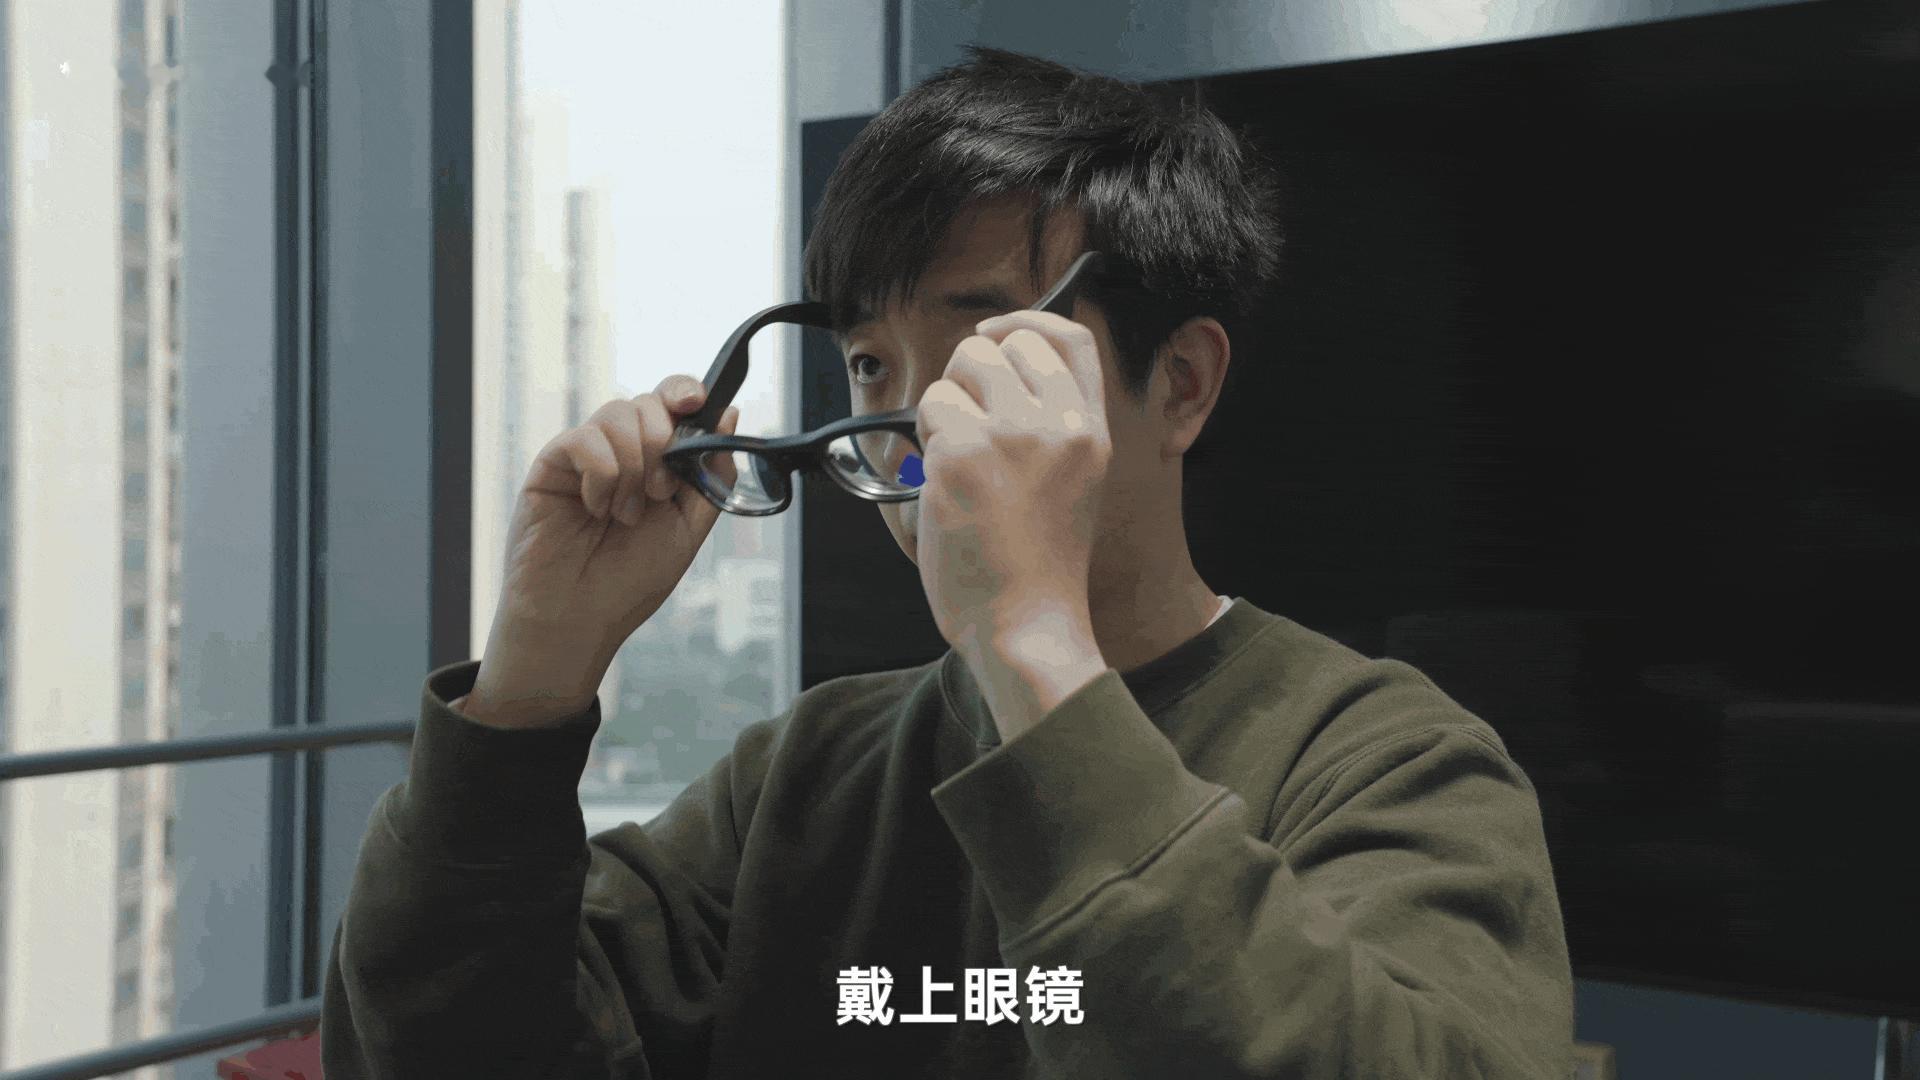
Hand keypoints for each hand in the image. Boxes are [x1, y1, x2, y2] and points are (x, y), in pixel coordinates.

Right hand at [464, 376, 740, 727]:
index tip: (699, 402)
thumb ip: (711, 472)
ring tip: (626, 513)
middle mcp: (622, 452)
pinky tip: (596, 509)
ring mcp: (586, 455)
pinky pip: (584, 438)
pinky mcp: (552, 464)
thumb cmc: (629, 580)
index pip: (672, 402)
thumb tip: (729, 414)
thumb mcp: (689, 526)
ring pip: (618, 412)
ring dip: (634, 465)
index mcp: (657, 462)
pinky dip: (602, 475)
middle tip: (658, 493)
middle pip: (648, 402)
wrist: (580, 618)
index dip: (686, 391)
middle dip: (663, 443)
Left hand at [913, 309, 1111, 661]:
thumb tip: (1000, 365)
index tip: (995, 333)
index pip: (1068, 337)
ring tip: (961, 464)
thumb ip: (1051, 425)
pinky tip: (946, 485)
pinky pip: (929, 411)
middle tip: (967, 423)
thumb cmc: (1039, 565)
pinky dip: (926, 443)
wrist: (1026, 624)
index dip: (1025, 321)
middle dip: (968, 372)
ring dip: (945, 409)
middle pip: (998, 344)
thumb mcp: (1074, 482)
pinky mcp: (962, 455)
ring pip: (956, 371)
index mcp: (1091, 431)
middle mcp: (1058, 424)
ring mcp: (1010, 436)